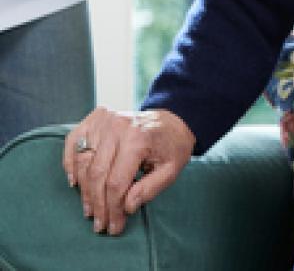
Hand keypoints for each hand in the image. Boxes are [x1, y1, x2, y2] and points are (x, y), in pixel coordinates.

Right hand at [63, 107, 194, 235]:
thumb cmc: (172, 145)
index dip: (113, 209)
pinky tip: (74, 182)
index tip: (114, 227)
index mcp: (138, 139)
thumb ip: (149, 189)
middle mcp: (118, 127)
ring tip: (90, 210)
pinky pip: (73, 141)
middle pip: (97, 174)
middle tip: (100, 224)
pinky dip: (69, 162)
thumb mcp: (171, 169)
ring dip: (84, 190)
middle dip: (98, 205)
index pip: (116, 182)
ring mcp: (104, 120)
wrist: (173, 119)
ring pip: (83, 161)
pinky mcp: (96, 118)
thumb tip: (126, 207)